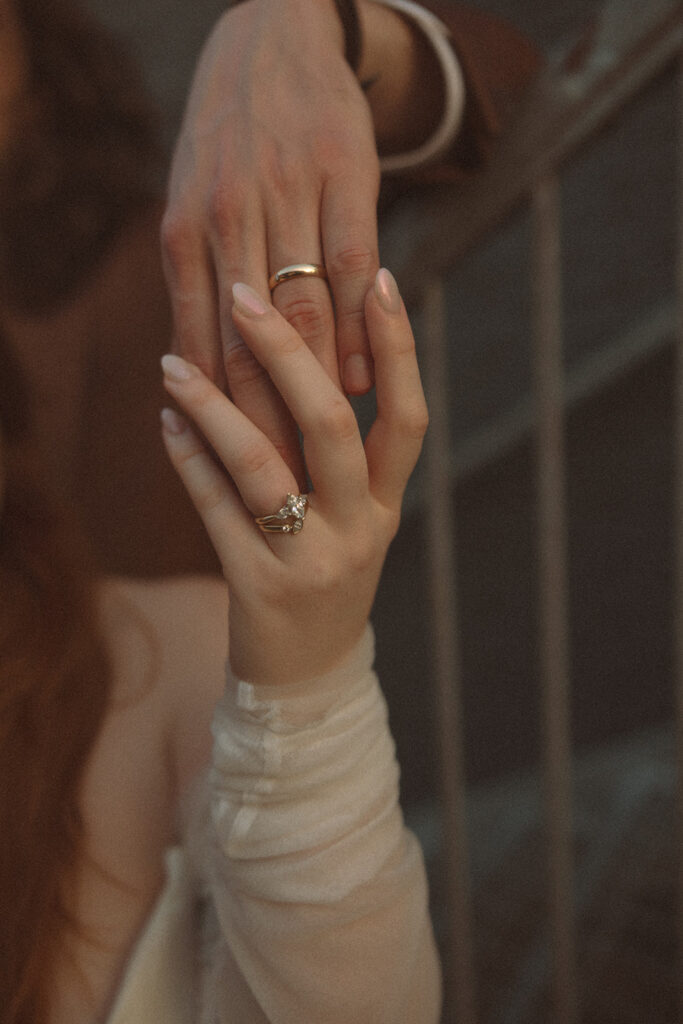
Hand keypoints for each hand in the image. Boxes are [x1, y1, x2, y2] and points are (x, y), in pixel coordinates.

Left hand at [160, 269, 426, 685]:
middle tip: (247, 296)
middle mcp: (360, 529)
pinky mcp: (259, 586)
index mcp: (387, 505)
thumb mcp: (354, 520)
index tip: (375, 276)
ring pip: (263, 466)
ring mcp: (311, 561)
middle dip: (290, 354)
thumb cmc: (326, 576)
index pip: (408, 416)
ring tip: (172, 363)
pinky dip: (188, 460)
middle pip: (334, 426)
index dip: (398, 348)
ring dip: (213, 405)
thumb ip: (344, 455)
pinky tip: (166, 421)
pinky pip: (216, 510)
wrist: (308, 674)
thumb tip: (306, 356)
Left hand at [162, 0, 380, 487]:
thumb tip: (193, 370)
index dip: (219, 415)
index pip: (202, 344)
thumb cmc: (229, 141)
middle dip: (265, 420)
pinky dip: (360, 328)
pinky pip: (350, 265)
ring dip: (315, 388)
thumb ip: (197, 284)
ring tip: (324, 454)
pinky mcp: (344, 173)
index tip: (233, 474)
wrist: (271, 35)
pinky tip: (365, 379)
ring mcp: (288, 192)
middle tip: (280, 488)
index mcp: (186, 231)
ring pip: (302, 311)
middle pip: (248, 343)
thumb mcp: (191, 208)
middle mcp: (231, 214)